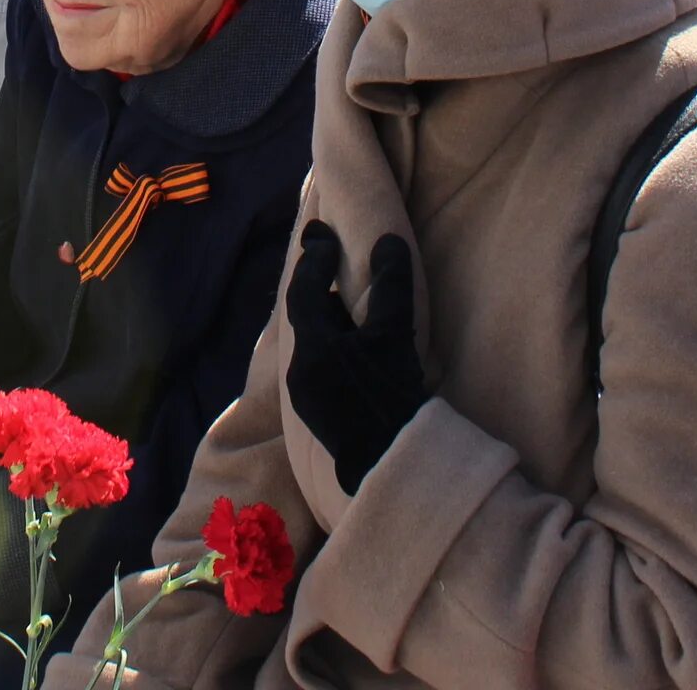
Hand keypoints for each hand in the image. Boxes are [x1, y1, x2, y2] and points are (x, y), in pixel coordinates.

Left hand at [283, 221, 426, 494]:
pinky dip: (332, 344)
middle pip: (304, 317)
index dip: (314, 260)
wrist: (391, 461)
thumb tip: (388, 241)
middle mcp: (301, 371)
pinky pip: (318, 364)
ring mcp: (307, 396)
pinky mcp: (319, 414)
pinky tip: (354, 346)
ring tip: (348, 300)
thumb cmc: (392, 396)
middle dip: (317, 287)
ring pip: (311, 342)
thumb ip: (390, 285)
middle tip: (330, 259)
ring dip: (327, 318)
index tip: (323, 235)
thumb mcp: (395, 334)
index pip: (304, 292)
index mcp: (312, 349)